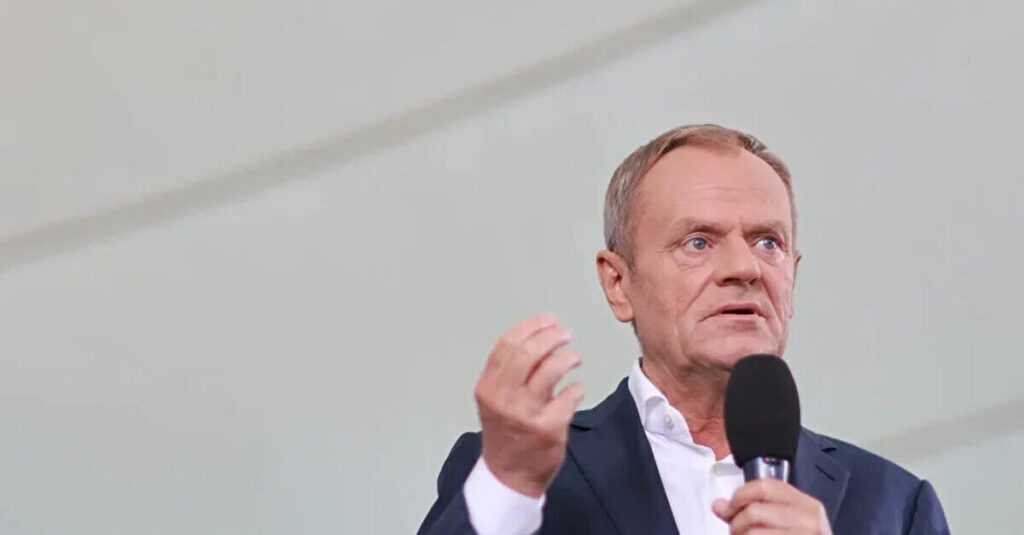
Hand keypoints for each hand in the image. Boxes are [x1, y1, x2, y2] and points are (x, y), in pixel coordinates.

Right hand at [474, 313, 585, 497]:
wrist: (510, 475)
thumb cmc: (505, 433)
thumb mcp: (496, 399)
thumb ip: (511, 371)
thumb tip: (540, 338)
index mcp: (488, 387)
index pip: (507, 345)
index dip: (531, 327)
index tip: (547, 320)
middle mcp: (504, 399)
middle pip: (529, 352)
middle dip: (552, 336)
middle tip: (565, 334)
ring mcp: (527, 414)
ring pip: (552, 369)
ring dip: (568, 357)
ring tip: (573, 358)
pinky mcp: (549, 428)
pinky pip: (570, 395)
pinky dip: (576, 388)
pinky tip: (575, 390)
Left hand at [712, 478, 831, 533]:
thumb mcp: (784, 525)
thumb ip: (752, 512)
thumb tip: (719, 505)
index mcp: (808, 506)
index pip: (766, 486)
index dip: (740, 495)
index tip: (730, 508)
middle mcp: (809, 520)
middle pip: (754, 510)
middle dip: (736, 522)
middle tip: (737, 532)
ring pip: (751, 531)